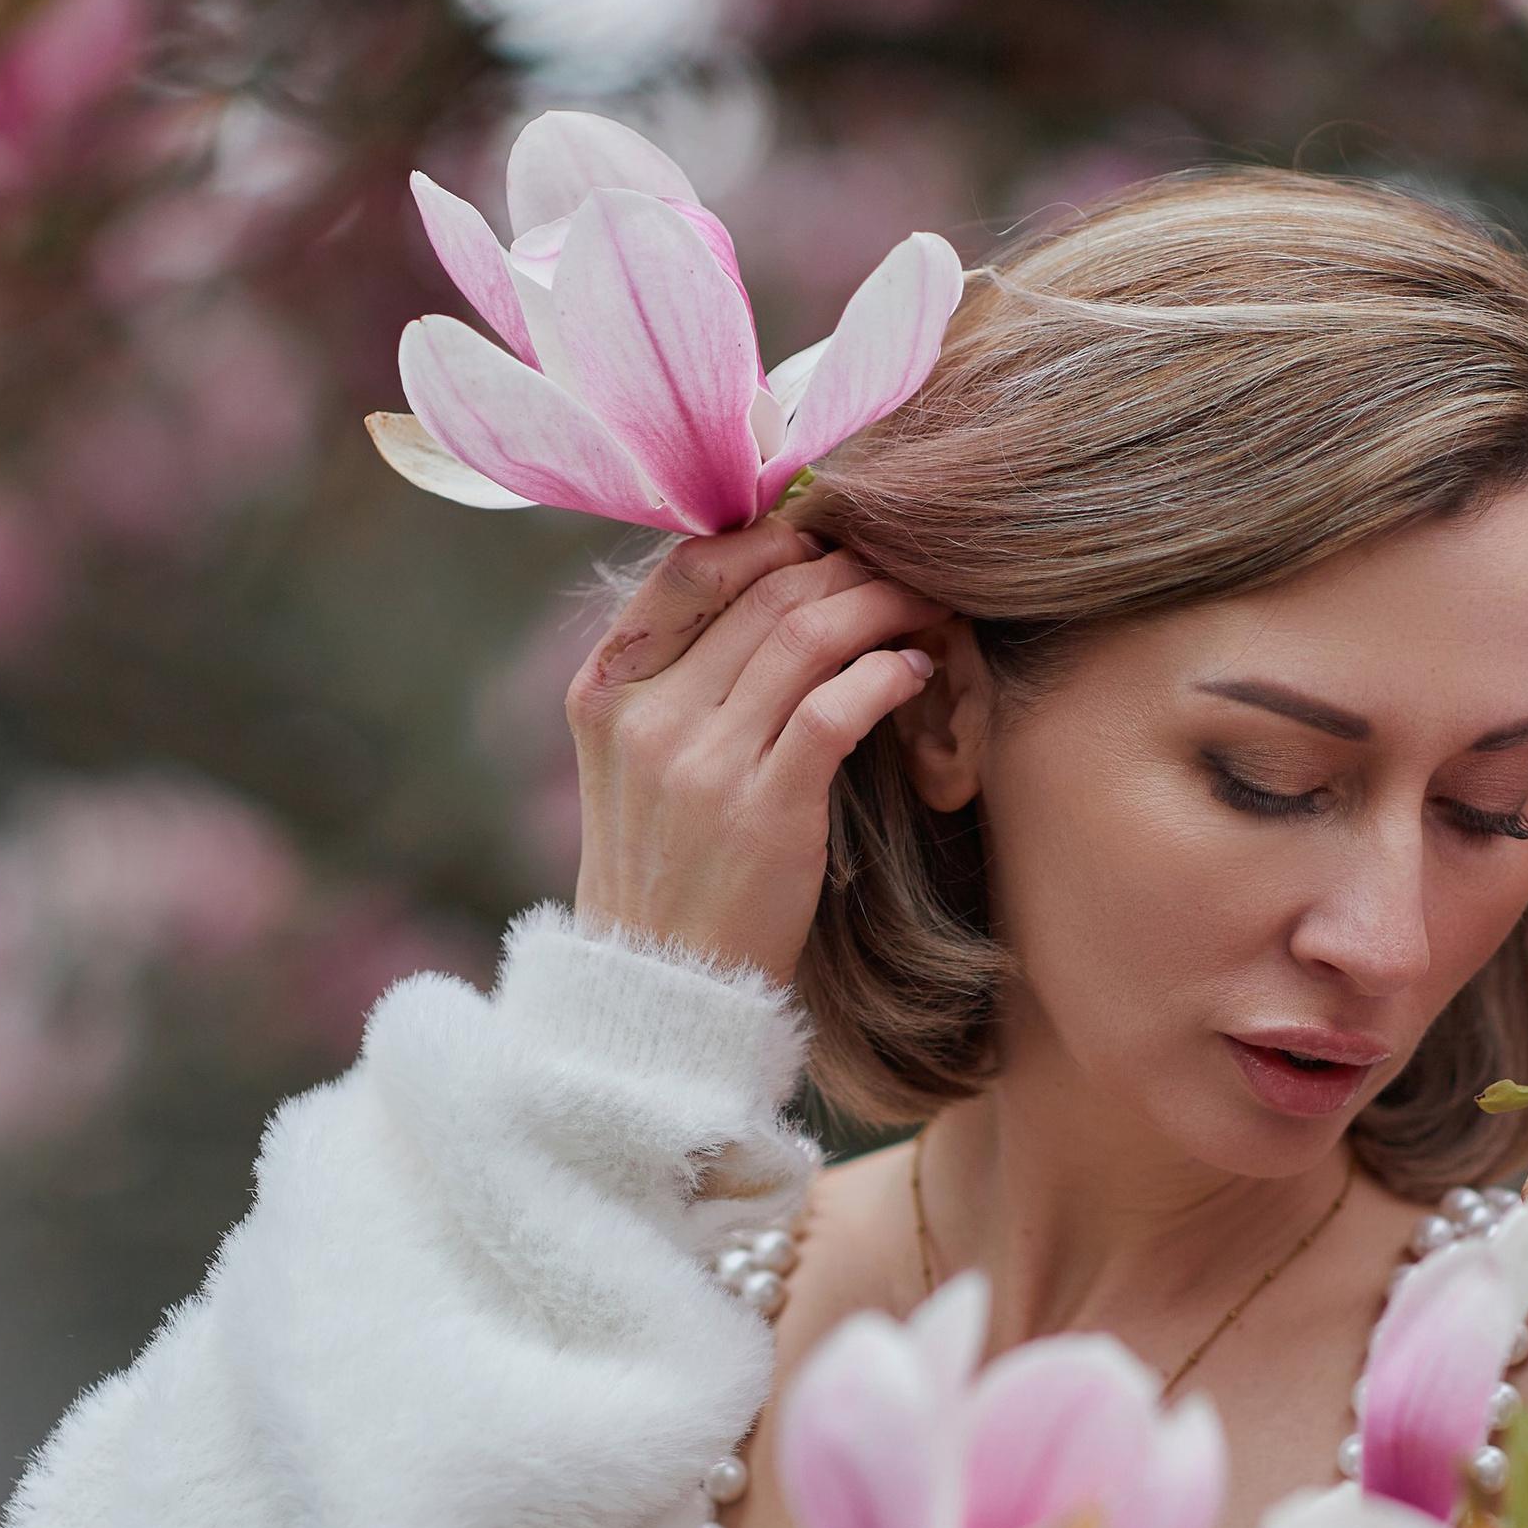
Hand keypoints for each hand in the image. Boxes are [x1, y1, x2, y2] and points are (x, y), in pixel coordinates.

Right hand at [567, 523, 939, 984]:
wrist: (661, 989)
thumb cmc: (663, 868)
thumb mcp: (633, 763)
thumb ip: (677, 678)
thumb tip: (765, 584)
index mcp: (603, 690)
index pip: (689, 569)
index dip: (771, 538)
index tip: (825, 540)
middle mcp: (645, 717)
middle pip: (764, 594)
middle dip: (847, 567)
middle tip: (898, 566)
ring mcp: (702, 766)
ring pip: (808, 636)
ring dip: (882, 607)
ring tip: (923, 607)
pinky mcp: (765, 814)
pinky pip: (839, 707)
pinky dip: (888, 675)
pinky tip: (913, 672)